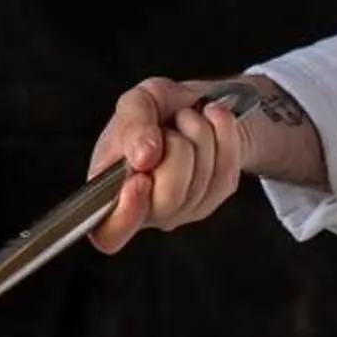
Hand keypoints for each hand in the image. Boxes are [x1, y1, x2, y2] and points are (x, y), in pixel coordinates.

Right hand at [87, 78, 244, 251]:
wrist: (193, 106)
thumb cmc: (155, 111)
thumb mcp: (134, 103)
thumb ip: (130, 126)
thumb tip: (142, 155)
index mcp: (108, 189)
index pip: (109, 233)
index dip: (125, 215)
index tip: (139, 180)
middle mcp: (145, 208)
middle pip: (167, 198)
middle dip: (175, 147)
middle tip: (168, 128)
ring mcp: (183, 208)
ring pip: (201, 179)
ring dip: (199, 133)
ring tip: (187, 121)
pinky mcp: (217, 196)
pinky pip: (227, 169)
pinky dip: (223, 134)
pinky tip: (211, 122)